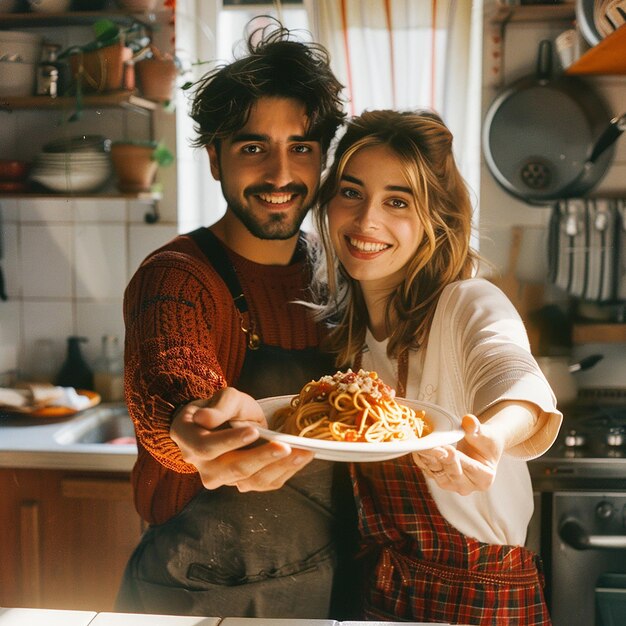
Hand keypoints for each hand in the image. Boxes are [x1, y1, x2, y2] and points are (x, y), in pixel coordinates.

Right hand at [170, 387, 313, 491]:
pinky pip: (263, 484)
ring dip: (278, 467)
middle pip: (231, 469)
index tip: (253, 431)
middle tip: (285, 446)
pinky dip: (284, 472)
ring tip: (302, 452)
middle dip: (260, 458)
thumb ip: (218, 407)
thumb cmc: (224, 407)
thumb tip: (203, 419)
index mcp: (189, 439)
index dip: (229, 442)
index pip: (206, 447)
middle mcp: (202, 465)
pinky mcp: (242, 483)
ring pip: (249, 481)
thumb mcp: (225, 397)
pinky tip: (300, 458)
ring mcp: (222, 478)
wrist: (229, 421)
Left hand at [411, 414, 504, 494]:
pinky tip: (417, 446)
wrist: (479, 446)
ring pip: (436, 473)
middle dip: (440, 459)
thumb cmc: (485, 441)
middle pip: (451, 473)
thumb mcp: (485, 434)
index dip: (457, 459)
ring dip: (427, 459)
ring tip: (420, 445)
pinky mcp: (438, 478)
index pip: (470, 468)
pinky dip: (422, 458)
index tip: (448, 448)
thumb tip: (468, 420)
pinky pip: (428, 469)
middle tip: (429, 446)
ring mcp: (451, 484)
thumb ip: (476, 428)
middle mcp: (466, 486)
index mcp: (484, 479)